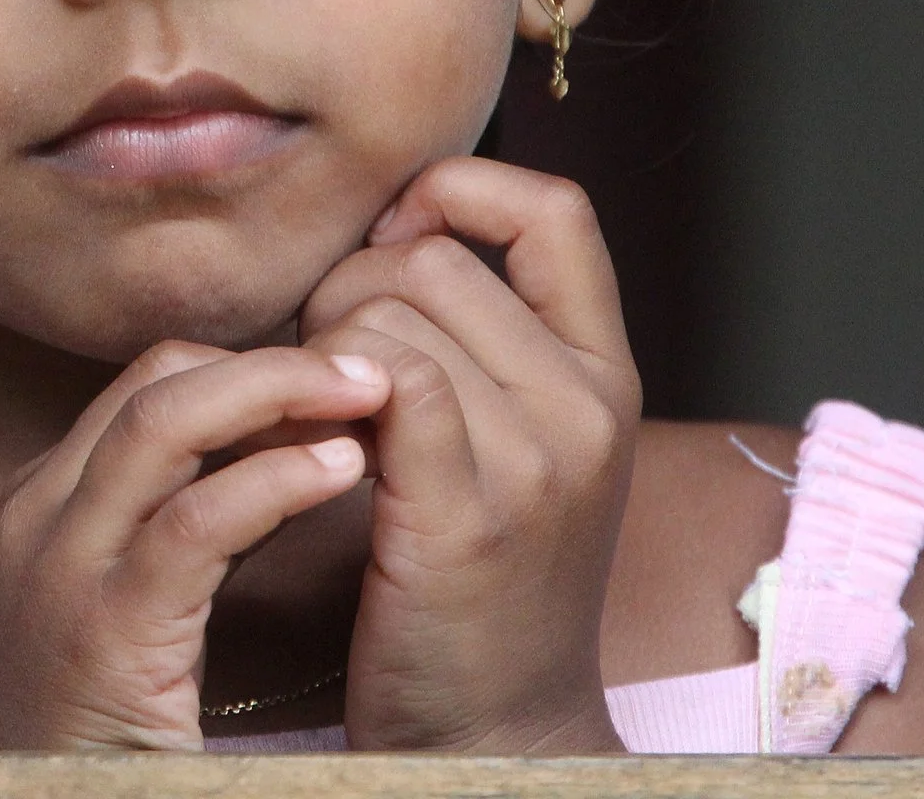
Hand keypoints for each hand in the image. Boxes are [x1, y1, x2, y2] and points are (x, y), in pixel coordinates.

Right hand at [0, 341, 389, 749]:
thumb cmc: (95, 738)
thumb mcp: (127, 611)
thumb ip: (184, 534)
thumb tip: (285, 454)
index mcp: (43, 505)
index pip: (146, 386)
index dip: (244, 368)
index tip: (330, 386)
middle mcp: (39, 517)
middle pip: (153, 381)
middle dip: (269, 361)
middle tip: (365, 364)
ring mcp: (60, 570)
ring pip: (164, 422)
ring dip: (277, 392)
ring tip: (368, 393)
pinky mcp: (104, 633)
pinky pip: (195, 524)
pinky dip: (275, 481)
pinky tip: (339, 472)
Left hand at [300, 156, 640, 753]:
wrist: (495, 729)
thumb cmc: (475, 574)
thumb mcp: (514, 440)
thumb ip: (480, 338)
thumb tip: (389, 225)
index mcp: (605, 374)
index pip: (553, 209)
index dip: (454, 195)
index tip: (391, 246)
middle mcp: (588, 406)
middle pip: (433, 259)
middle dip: (349, 291)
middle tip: (328, 370)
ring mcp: (539, 461)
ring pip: (390, 311)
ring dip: (321, 349)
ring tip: (323, 418)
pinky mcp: (469, 514)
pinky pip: (385, 379)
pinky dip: (324, 393)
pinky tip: (318, 446)